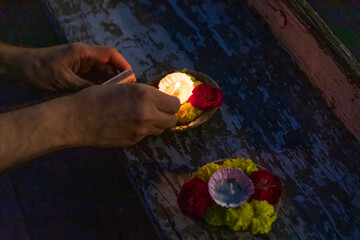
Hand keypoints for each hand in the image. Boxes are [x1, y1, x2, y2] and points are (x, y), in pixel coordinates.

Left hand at [6, 42, 133, 90]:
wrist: (20, 68)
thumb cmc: (40, 70)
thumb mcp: (63, 81)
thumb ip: (84, 88)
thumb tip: (104, 98)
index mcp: (83, 52)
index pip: (110, 55)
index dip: (124, 65)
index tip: (133, 78)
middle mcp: (85, 57)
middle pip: (108, 65)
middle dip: (118, 78)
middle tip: (126, 94)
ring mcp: (80, 64)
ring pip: (100, 73)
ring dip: (108, 84)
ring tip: (116, 99)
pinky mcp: (75, 72)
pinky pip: (92, 79)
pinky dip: (98, 87)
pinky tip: (103, 98)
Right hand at [70, 83, 179, 146]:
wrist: (77, 118)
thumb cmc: (97, 97)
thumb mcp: (124, 87)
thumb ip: (144, 95)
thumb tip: (158, 100)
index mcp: (146, 95)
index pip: (175, 104)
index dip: (171, 103)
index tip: (164, 102)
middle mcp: (148, 114)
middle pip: (173, 120)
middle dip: (167, 115)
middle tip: (157, 111)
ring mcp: (141, 131)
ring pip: (161, 129)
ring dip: (156, 124)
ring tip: (141, 118)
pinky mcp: (133, 142)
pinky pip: (146, 136)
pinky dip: (142, 131)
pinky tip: (128, 125)